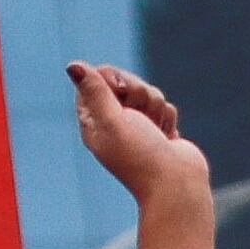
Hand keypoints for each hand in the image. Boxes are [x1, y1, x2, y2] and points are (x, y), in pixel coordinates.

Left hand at [67, 61, 207, 212]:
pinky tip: (166, 138)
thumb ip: (95, 90)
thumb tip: (73, 65)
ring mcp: (138, 125)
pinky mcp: (159, 128)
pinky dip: (168, 119)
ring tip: (155, 132)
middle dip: (138, 92)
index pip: (97, 78)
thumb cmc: (140, 155)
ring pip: (149, 91)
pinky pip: (165, 105)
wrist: (176, 183)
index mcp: (94, 121)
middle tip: (139, 117)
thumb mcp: (111, 120)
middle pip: (125, 80)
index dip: (111, 79)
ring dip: (155, 107)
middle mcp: (113, 122)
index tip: (119, 94)